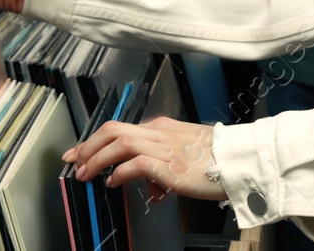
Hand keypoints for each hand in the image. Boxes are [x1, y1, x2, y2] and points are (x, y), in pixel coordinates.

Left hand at [63, 117, 224, 201]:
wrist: (240, 160)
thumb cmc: (216, 159)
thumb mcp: (184, 157)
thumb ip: (162, 168)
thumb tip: (148, 186)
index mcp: (162, 128)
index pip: (120, 128)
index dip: (95, 140)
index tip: (80, 151)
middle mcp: (159, 133)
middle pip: (113, 130)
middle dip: (88, 145)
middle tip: (74, 161)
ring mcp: (164, 148)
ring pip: (119, 142)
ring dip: (98, 158)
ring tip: (86, 173)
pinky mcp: (170, 166)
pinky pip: (136, 163)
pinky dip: (119, 171)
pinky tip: (113, 181)